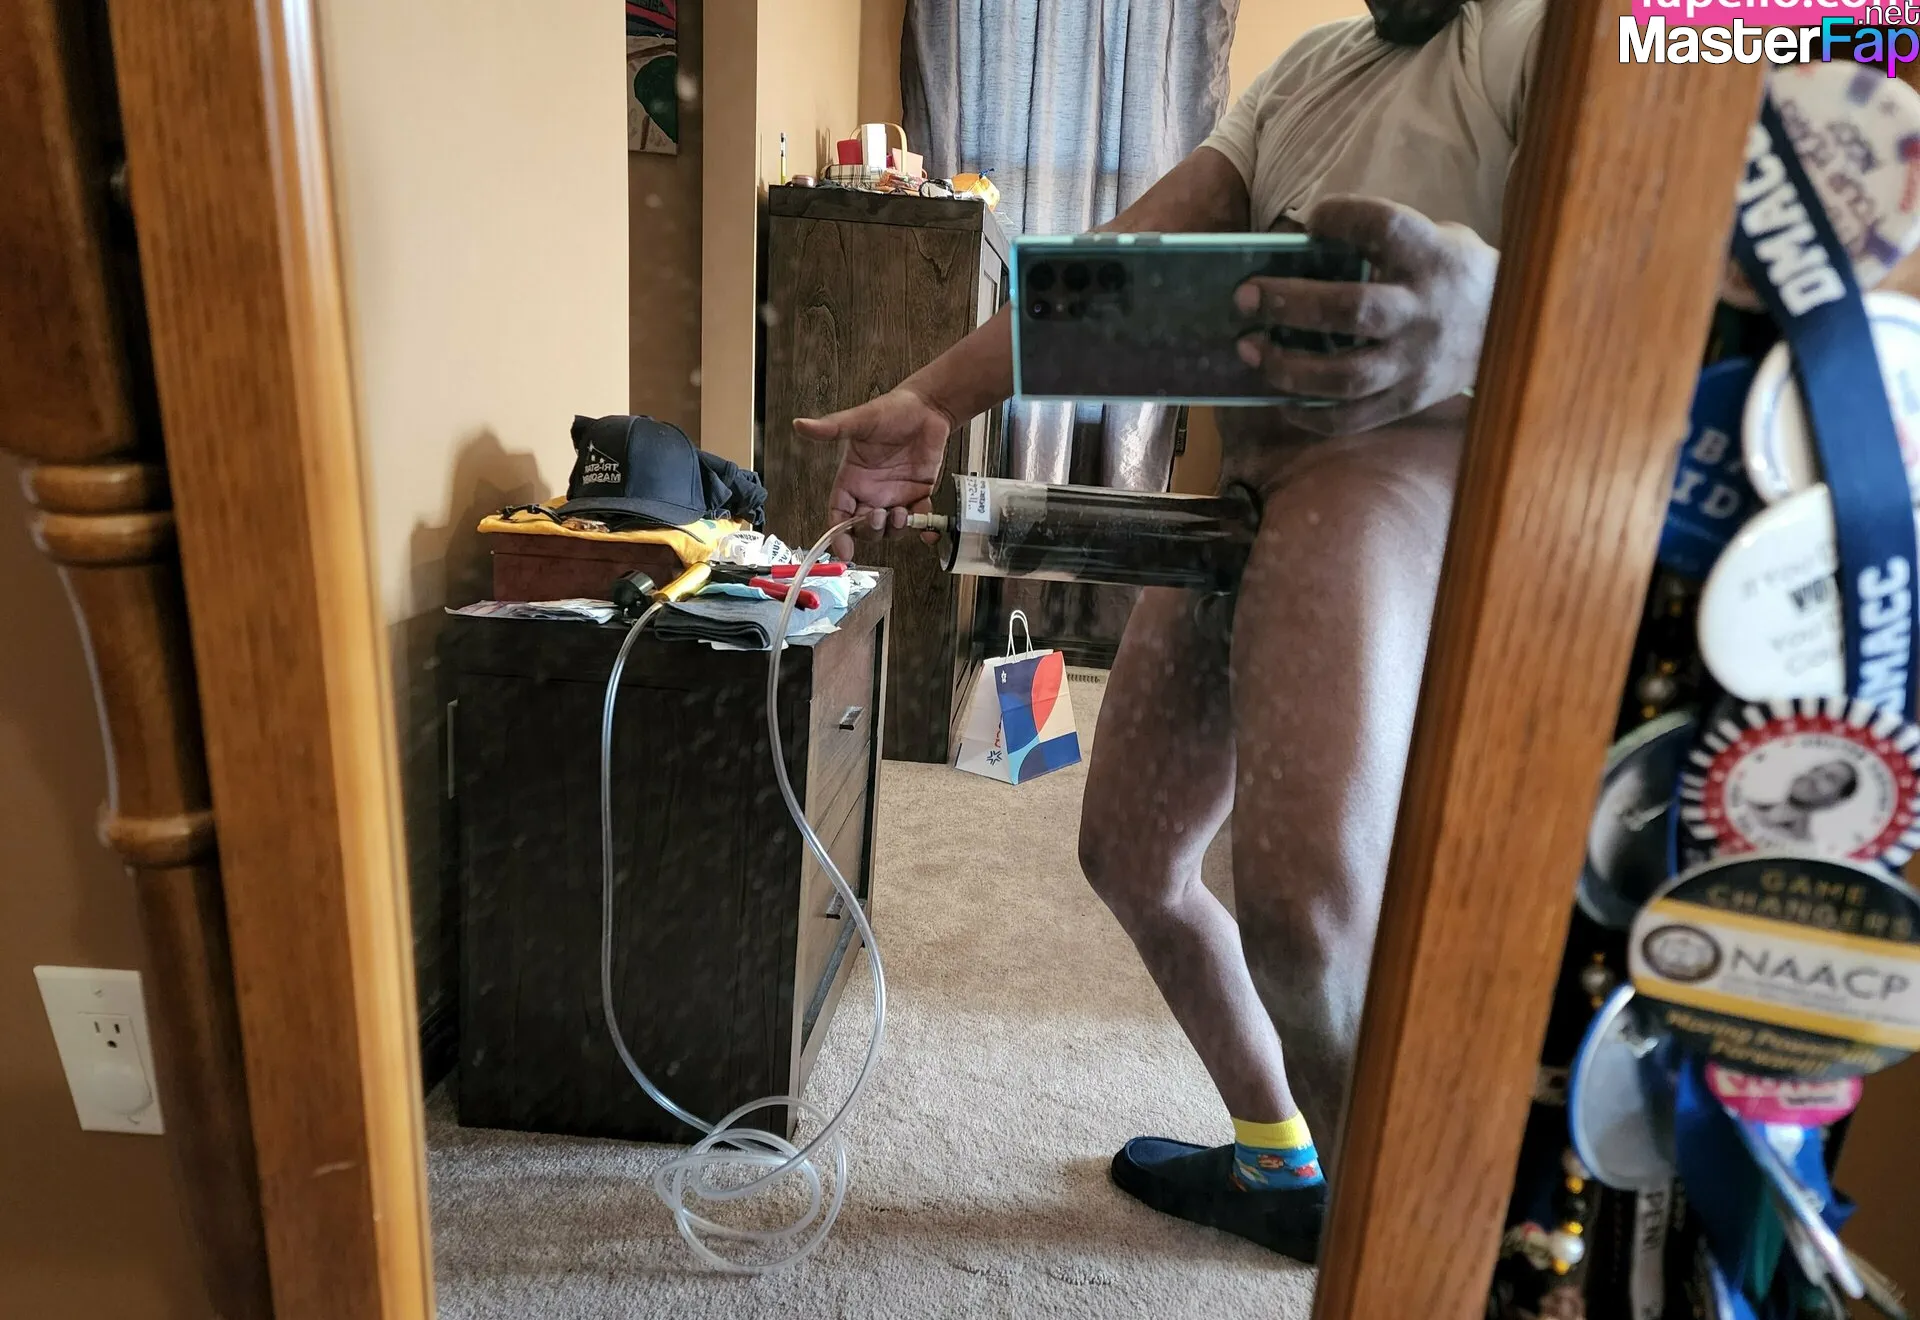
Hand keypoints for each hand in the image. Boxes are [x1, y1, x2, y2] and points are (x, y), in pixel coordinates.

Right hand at [793, 385, 953, 558]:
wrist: (927, 407)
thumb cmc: (891, 410)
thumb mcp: (861, 420)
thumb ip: (832, 428)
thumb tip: (800, 424)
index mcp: (853, 479)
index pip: (839, 513)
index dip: (839, 534)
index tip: (844, 550)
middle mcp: (872, 492)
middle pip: (863, 528)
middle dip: (869, 530)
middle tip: (879, 516)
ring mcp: (896, 495)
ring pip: (890, 529)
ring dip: (894, 529)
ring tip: (901, 513)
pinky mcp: (919, 494)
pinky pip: (920, 519)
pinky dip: (924, 527)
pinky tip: (927, 527)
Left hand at [1233, 194, 1497, 435]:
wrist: (1513, 331)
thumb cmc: (1450, 275)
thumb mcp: (1433, 240)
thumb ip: (1379, 240)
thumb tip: (1298, 245)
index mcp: (1431, 257)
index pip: (1386, 228)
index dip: (1344, 218)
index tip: (1313, 219)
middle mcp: (1423, 311)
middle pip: (1352, 309)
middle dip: (1290, 303)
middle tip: (1245, 297)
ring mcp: (1416, 362)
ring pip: (1347, 375)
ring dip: (1290, 366)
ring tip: (1251, 350)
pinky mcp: (1408, 401)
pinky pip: (1352, 418)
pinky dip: (1311, 414)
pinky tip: (1281, 399)